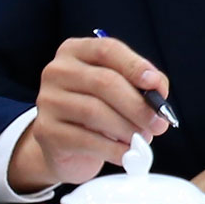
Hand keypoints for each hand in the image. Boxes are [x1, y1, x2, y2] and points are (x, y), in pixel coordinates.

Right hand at [6, 35, 171, 193]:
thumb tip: (158, 92)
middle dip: (138, 105)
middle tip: (159, 123)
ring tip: (143, 138)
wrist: (68, 145)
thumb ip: (144, 84)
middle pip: (104, 82)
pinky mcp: (45, 130)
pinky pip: (84, 139)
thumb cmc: (102, 109)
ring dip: (127, 128)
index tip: (155, 85)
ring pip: (94, 111)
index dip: (135, 66)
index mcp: (76, 51)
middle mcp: (56, 71)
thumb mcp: (124, 89)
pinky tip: (127, 153)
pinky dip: (113, 148)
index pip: (107, 49)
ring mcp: (47, 100)